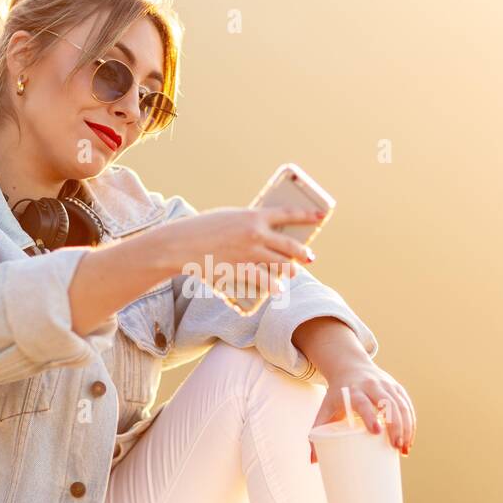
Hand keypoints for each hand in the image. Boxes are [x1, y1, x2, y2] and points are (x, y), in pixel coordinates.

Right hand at [161, 206, 322, 296]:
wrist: (181, 244)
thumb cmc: (202, 228)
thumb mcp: (229, 217)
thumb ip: (248, 222)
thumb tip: (264, 228)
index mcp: (253, 216)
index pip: (288, 214)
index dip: (307, 216)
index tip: (321, 217)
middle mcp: (256, 235)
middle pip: (289, 246)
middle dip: (303, 253)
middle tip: (310, 257)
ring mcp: (249, 254)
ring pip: (280, 265)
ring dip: (290, 270)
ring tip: (293, 272)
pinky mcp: (240, 271)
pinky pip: (264, 281)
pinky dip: (273, 286)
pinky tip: (278, 289)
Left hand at [309, 360, 415, 461]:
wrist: (350, 366)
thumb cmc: (337, 394)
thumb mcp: (325, 409)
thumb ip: (317, 432)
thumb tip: (313, 462)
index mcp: (353, 390)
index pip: (363, 402)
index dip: (370, 416)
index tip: (377, 432)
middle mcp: (372, 386)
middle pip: (388, 404)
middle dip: (395, 426)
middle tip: (396, 447)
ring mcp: (387, 385)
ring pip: (401, 405)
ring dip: (406, 427)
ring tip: (404, 449)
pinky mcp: (396, 388)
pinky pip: (407, 405)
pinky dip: (410, 422)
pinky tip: (409, 439)